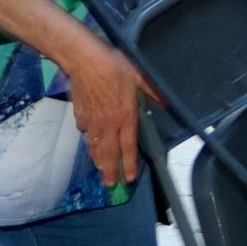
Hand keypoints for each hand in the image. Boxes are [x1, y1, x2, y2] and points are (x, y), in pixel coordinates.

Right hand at [64, 40, 153, 188]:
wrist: (84, 60)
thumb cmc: (113, 66)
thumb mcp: (138, 76)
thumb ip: (152, 90)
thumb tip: (166, 101)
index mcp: (125, 116)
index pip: (128, 147)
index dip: (128, 165)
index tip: (128, 179)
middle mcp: (108, 124)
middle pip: (109, 153)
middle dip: (110, 171)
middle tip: (110, 185)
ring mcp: (92, 121)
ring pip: (95, 146)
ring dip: (98, 161)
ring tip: (100, 171)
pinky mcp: (80, 114)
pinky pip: (85, 132)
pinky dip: (87, 140)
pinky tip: (88, 143)